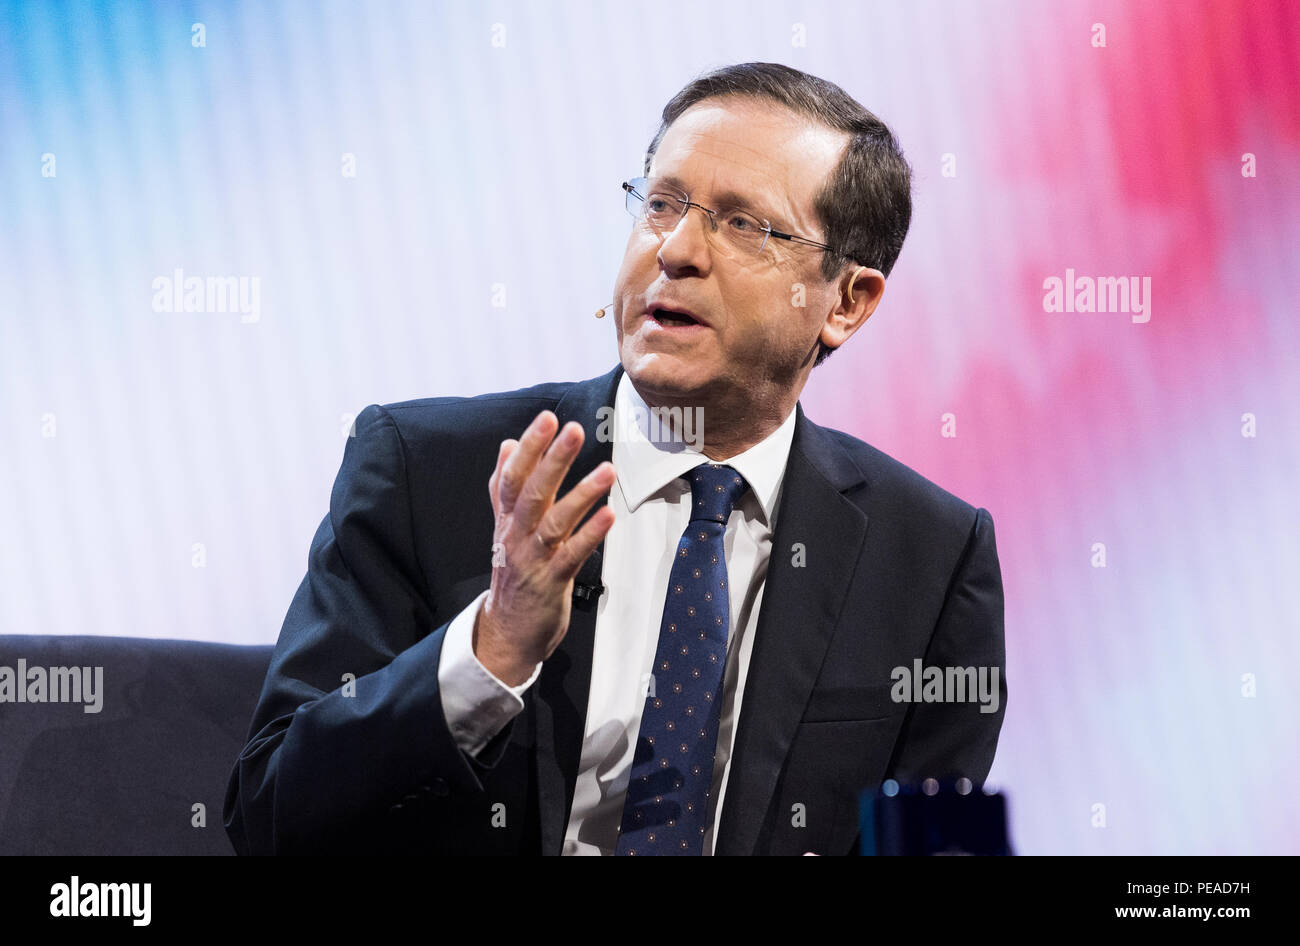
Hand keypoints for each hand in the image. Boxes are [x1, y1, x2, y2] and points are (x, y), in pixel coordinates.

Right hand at [475, 410, 615, 685]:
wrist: (506, 630)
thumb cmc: (513, 572)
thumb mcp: (504, 526)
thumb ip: (505, 486)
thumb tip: (506, 444)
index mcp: (507, 518)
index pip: (513, 476)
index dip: (529, 447)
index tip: (547, 418)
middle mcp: (517, 535)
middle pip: (533, 492)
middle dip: (553, 460)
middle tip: (573, 430)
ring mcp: (533, 559)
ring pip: (555, 522)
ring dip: (581, 494)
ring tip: (607, 469)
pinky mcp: (551, 582)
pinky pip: (572, 555)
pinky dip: (590, 535)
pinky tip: (609, 515)